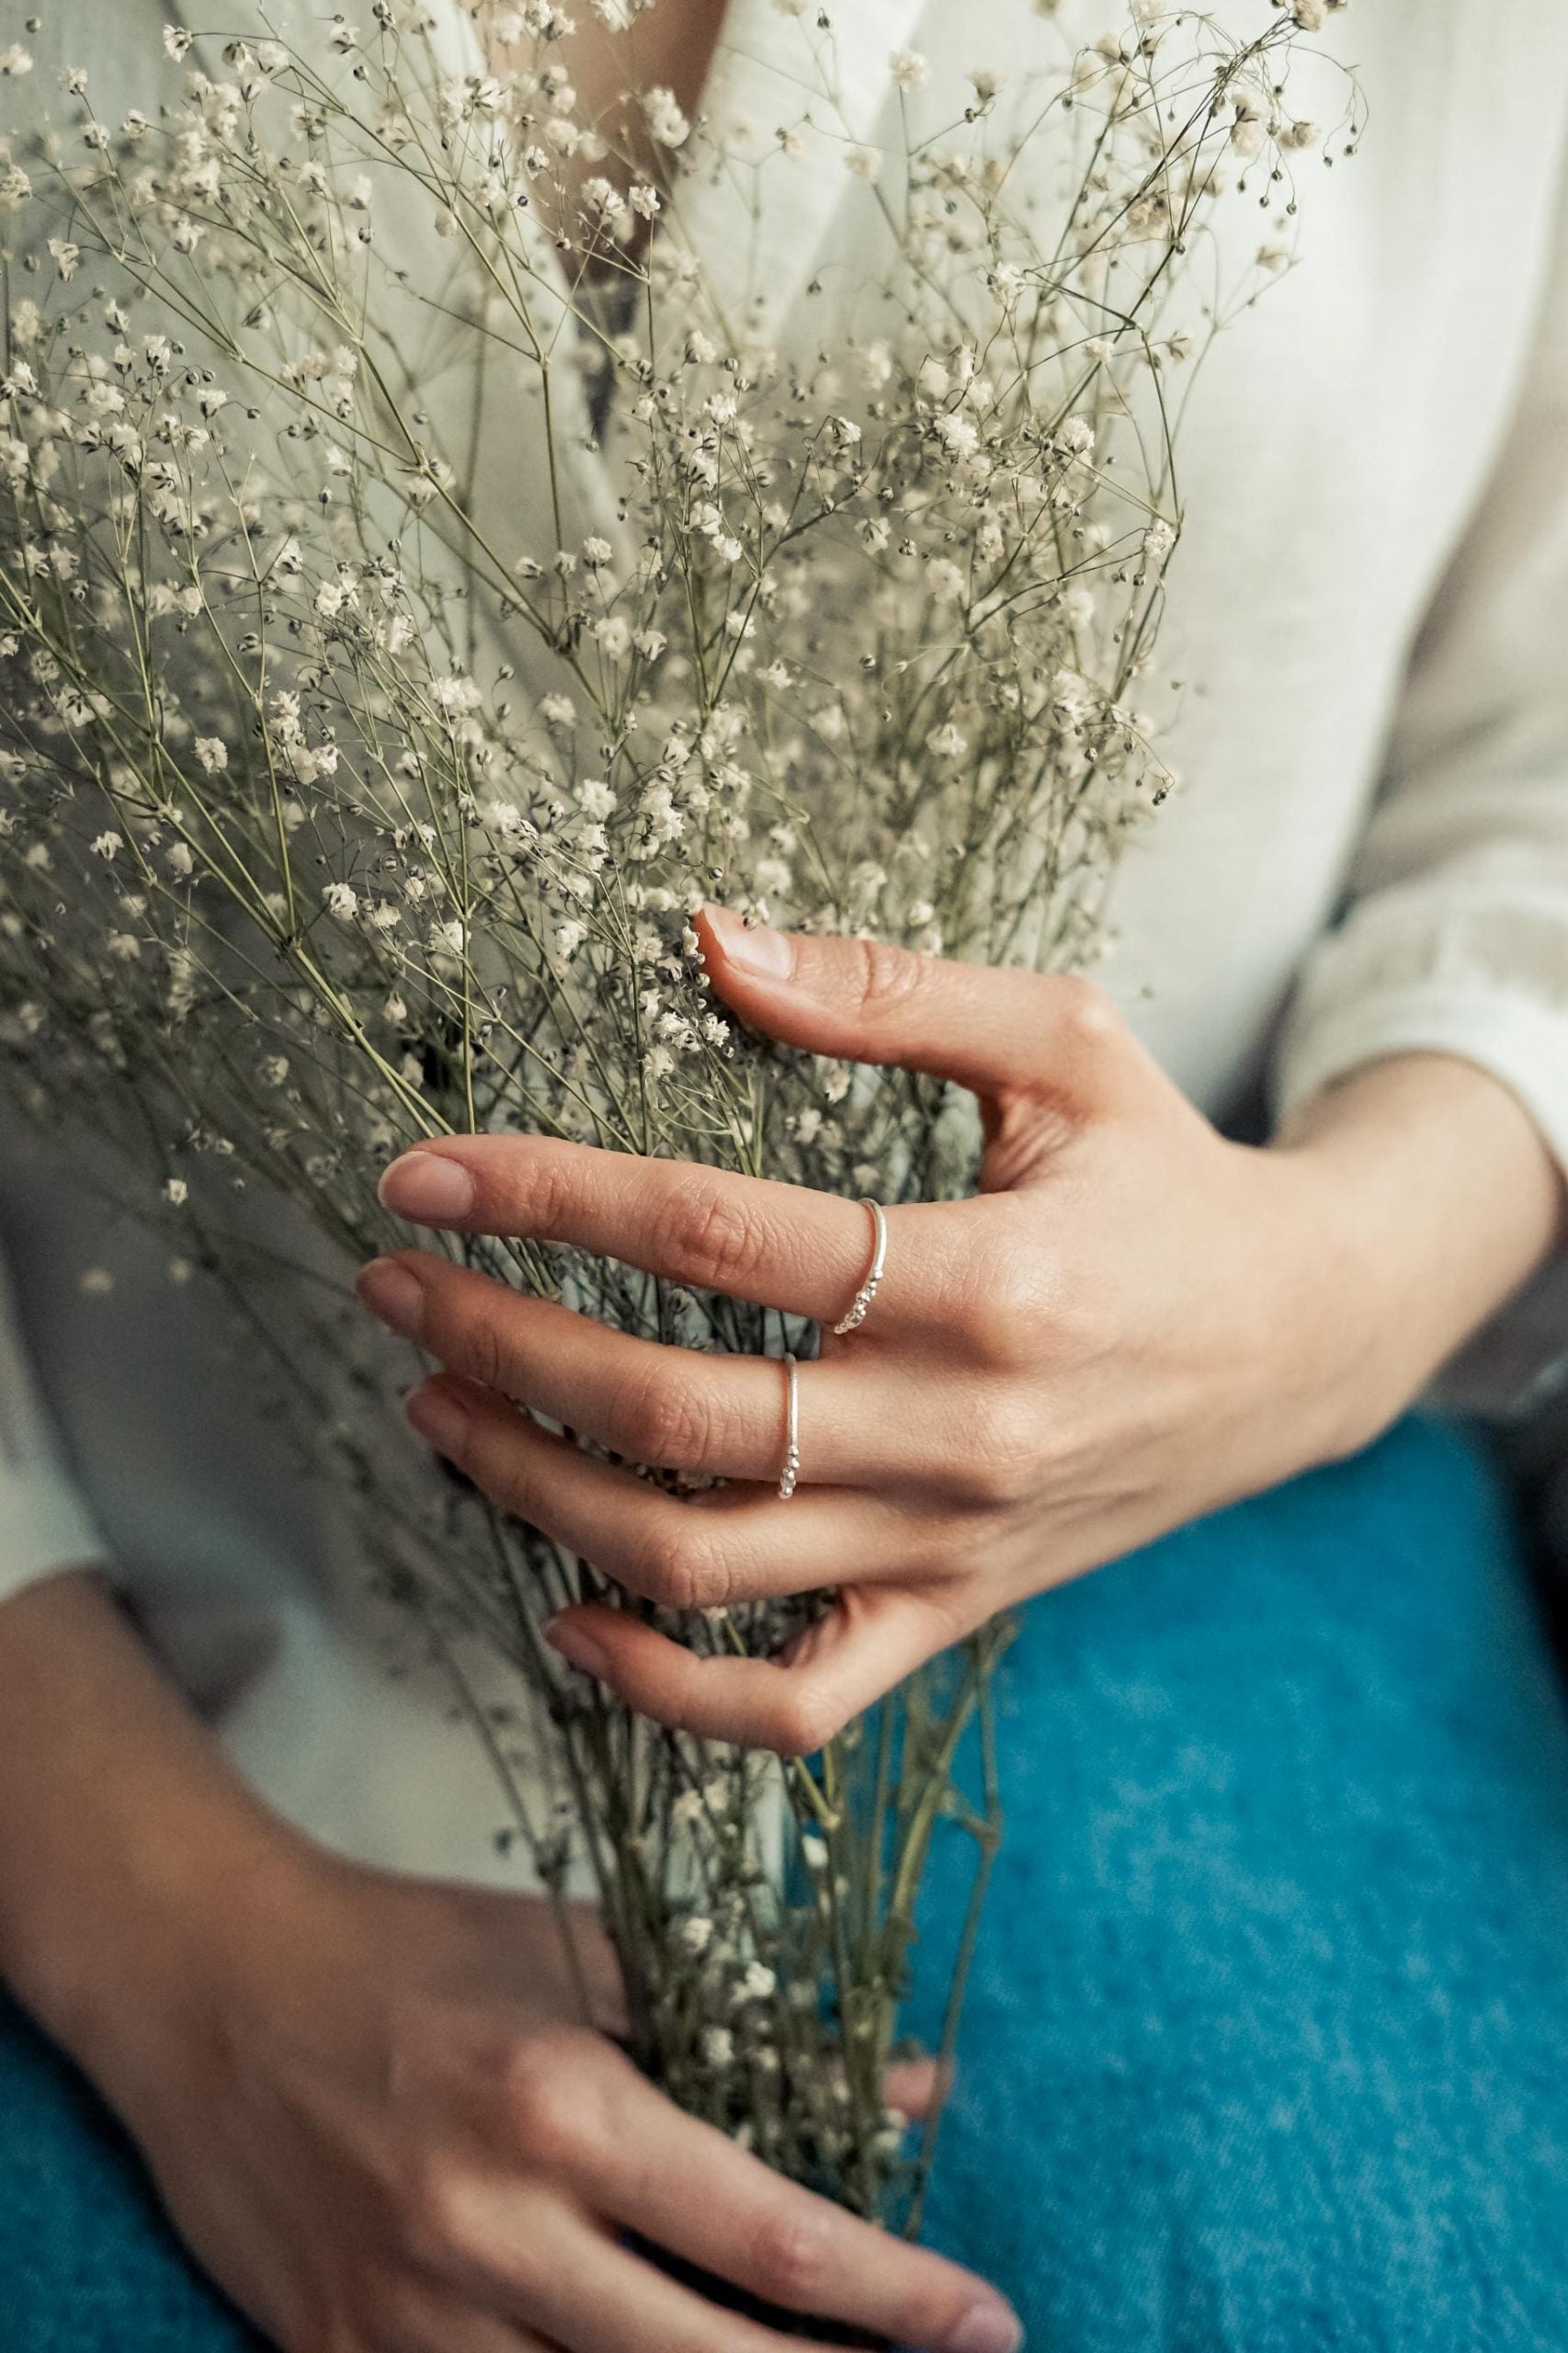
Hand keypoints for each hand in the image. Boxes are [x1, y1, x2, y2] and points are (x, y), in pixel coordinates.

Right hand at [106, 1840, 1017, 2352]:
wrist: (211, 1985)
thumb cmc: (418, 1953)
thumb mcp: (588, 1955)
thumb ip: (752, 2025)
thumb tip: (916, 2087)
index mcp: (561, 2101)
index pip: (769, 2231)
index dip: (896, 2294)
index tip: (986, 2319)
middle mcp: (491, 2228)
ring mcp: (409, 2317)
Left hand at [362, 906, 1561, 1754]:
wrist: (1303, 1341)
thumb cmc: (1169, 1173)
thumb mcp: (1063, 1042)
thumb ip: (887, 989)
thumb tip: (706, 934)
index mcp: (993, 1275)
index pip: (721, 1237)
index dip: (548, 1195)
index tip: (423, 1173)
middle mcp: (967, 1431)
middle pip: (681, 1413)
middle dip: (503, 1348)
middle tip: (393, 1289)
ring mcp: (957, 1544)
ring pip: (707, 1564)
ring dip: (540, 1498)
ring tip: (437, 1412)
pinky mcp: (957, 1613)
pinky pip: (797, 1704)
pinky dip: (669, 1691)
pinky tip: (567, 1621)